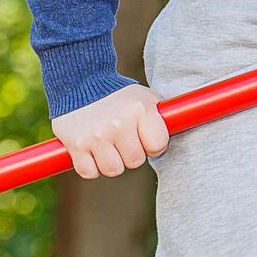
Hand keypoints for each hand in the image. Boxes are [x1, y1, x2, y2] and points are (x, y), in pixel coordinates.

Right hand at [53, 85, 168, 179]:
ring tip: (107, 144)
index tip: (145, 140)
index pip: (158, 145)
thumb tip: (179, 133)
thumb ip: (159, 118)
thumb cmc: (119, 96)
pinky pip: (90, 172)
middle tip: (122, 139)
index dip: (153, 146)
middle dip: (130, 154)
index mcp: (140, 110)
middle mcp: (119, 123)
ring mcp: (96, 135)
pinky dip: (91, 167)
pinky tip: (91, 151)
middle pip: (135, 161)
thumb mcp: (145, 98)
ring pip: (113, 170)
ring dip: (111, 162)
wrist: (79, 83)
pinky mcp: (76, 145)